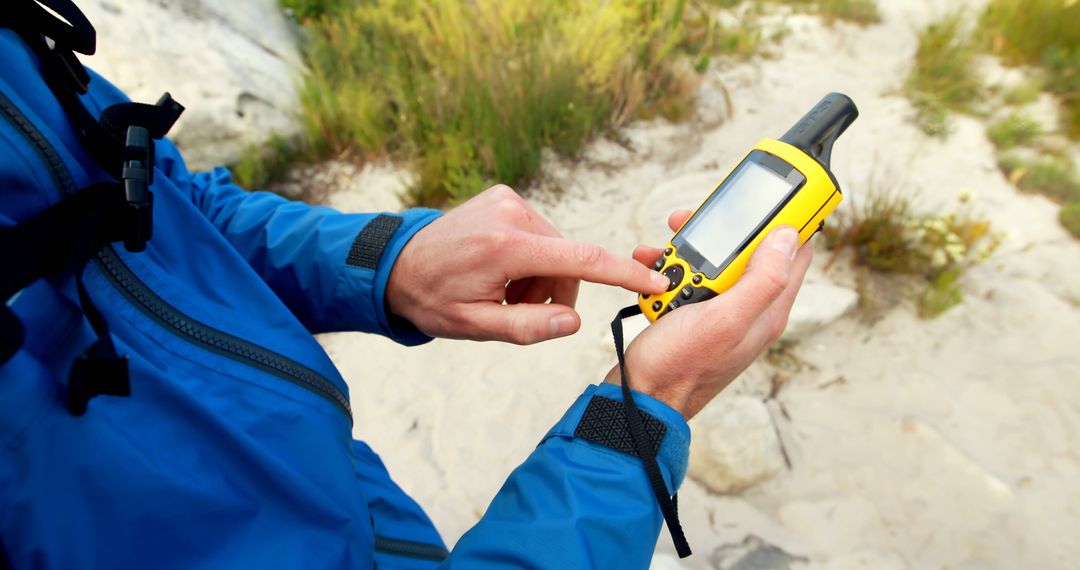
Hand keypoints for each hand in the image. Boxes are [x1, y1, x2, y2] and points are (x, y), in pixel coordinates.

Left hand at [386, 185, 671, 343]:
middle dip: (554, 292)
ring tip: (502, 290)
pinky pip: (540, 233)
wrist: (396, 264)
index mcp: (505, 248)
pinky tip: (499, 268)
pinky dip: (531, 257)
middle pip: (569, 262)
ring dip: (541, 277)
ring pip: (557, 249)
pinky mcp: (504, 195)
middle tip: (517, 310)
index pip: (581, 259)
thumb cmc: (433, 299)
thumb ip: (526, 328)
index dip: (624, 273)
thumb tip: (573, 323)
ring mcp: (508, 199)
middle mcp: (511, 214)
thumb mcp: (475, 327)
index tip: (657, 280)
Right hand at [606, 211, 813, 419]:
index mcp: (768, 310)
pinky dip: (669, 268)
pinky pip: (688, 278)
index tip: (779, 191)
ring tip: (664, 249)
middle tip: (693, 219)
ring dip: (687, 250)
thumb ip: (763, 280)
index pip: (796, 251)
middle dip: (723, 230)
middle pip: (748, 250)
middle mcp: (749, 309)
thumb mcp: (725, 318)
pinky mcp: (695, 316)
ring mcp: (721, 313)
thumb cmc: (680, 366)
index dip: (792, 218)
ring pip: (714, 261)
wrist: (639, 399)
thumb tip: (791, 236)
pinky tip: (652, 269)